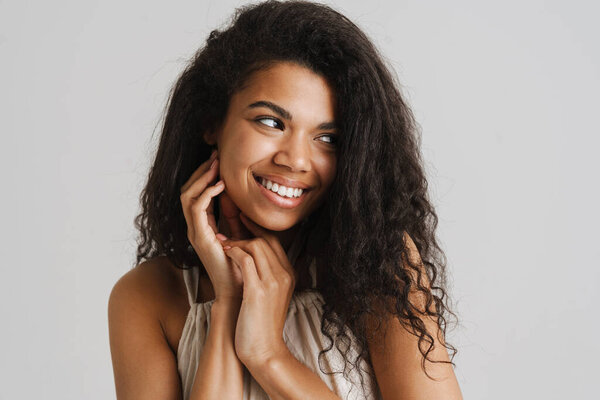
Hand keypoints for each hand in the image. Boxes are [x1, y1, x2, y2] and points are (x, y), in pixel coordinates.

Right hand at [179, 150, 246, 301]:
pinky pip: (196, 209)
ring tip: (216, 165)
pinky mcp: (199, 238)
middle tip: (215, 155)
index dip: (205, 175)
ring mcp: (194, 232)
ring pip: (187, 196)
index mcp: (203, 226)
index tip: (218, 159)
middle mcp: (194, 228)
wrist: (239, 291)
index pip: (197, 193)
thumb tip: (239, 198)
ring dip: (201, 178)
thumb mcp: (239, 235)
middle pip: (187, 190)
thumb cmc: (242, 266)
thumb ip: (236, 218)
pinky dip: (206, 194)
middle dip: (201, 171)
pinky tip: (219, 185)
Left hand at [219, 213, 294, 367]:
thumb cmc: (261, 324)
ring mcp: (273, 282)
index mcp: (289, 275)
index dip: (258, 229)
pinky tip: (225, 253)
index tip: (244, 220)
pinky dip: (234, 252)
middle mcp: (284, 275)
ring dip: (237, 242)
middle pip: (267, 240)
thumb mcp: (270, 296)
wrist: (264, 351)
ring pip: (256, 246)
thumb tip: (250, 259)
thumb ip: (266, 276)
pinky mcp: (258, 291)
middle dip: (247, 229)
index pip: (275, 242)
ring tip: (224, 244)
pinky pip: (246, 260)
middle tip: (229, 227)